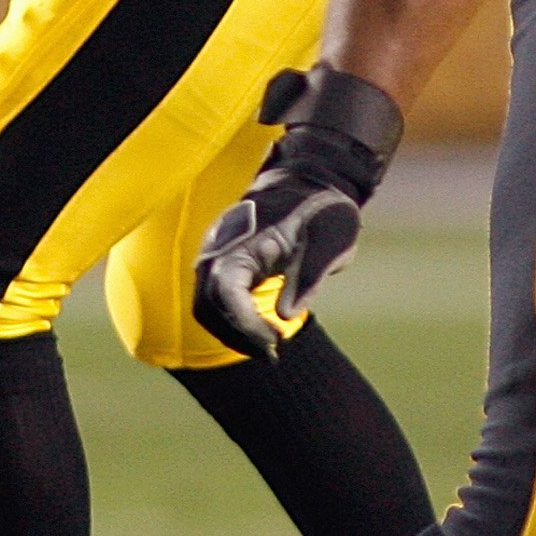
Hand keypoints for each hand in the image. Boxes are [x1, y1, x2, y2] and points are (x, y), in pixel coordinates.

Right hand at [194, 67, 407, 359]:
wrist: (311, 181)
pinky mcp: (223, 260)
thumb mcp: (330, 241)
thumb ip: (307, 276)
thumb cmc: (323, 210)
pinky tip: (259, 332)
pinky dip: (230, 320)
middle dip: (236, 335)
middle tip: (273, 354)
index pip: (225, 290)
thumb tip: (285, 314)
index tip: (274, 343)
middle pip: (207, 303)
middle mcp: (221, 247)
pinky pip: (213, 297)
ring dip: (231, 332)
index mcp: (245, 241)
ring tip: (267, 348)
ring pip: (205, 304)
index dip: (244, 324)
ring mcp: (218, 253)